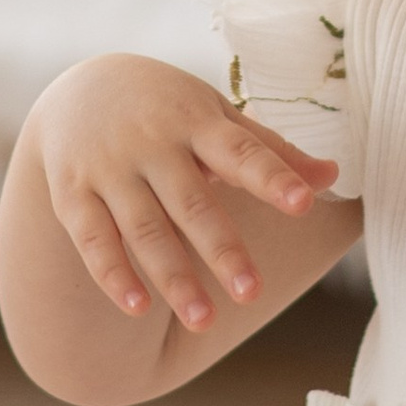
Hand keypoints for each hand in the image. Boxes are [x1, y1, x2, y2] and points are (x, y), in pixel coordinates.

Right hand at [33, 54, 336, 331]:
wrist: (79, 85)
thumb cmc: (168, 109)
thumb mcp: (216, 116)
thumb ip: (270, 150)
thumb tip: (333, 176)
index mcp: (196, 122)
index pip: (241, 151)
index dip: (272, 177)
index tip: (304, 204)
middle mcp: (152, 145)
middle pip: (192, 202)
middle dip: (221, 248)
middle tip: (253, 293)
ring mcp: (110, 169)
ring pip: (144, 228)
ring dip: (173, 277)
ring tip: (203, 320)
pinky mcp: (72, 194)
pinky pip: (93, 239)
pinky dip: (113, 274)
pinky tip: (138, 308)